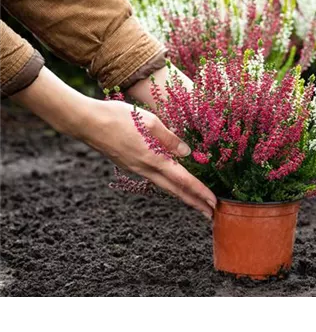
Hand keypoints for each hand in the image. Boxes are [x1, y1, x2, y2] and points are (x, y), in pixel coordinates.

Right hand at [11, 67, 216, 218]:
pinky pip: (154, 179)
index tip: (214, 203)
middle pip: (175, 191)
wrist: (86, 122)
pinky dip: (169, 185)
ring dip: (182, 196)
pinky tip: (173, 183)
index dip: (200, 192)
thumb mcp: (150, 121)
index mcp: (154, 159)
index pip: (183, 180)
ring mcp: (136, 169)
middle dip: (195, 203)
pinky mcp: (129, 165)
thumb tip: (187, 152)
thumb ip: (170, 138)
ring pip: (164, 187)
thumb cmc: (118, 117)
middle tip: (211, 214)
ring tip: (196, 202)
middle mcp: (145, 169)